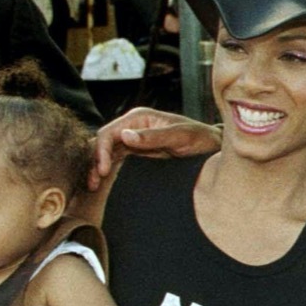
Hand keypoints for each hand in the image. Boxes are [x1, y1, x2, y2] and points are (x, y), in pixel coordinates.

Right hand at [90, 108, 221, 187]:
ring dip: (97, 168)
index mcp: (139, 118)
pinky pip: (115, 160)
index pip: (109, 133)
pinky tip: (101, 184)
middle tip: (92, 184)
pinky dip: (106, 170)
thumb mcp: (181, 136)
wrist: (213, 147)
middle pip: (103, 143)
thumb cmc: (200, 138)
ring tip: (92, 187)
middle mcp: (132, 127)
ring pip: (106, 153)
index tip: (102, 171)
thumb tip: (126, 136)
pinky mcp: (137, 153)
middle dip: (94, 161)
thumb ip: (154, 136)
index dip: (101, 151)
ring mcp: (133, 140)